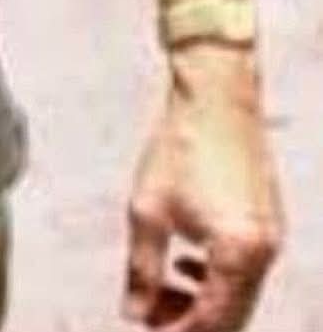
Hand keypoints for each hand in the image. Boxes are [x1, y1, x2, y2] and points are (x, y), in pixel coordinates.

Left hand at [124, 49, 283, 329]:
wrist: (216, 96)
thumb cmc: (181, 145)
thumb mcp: (149, 210)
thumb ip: (142, 269)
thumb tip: (134, 312)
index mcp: (238, 254)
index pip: (209, 321)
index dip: (175, 331)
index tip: (146, 327)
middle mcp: (264, 252)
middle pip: (230, 316)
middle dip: (189, 320)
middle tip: (150, 313)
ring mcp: (271, 238)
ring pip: (238, 295)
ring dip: (202, 299)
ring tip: (162, 287)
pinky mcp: (268, 222)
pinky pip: (246, 270)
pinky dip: (217, 277)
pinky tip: (186, 262)